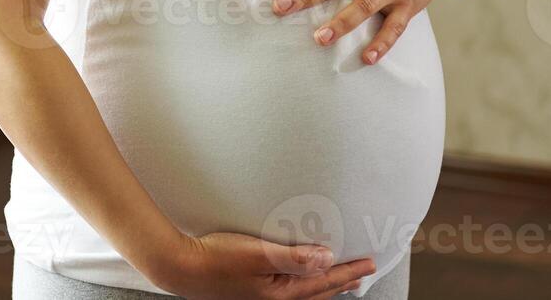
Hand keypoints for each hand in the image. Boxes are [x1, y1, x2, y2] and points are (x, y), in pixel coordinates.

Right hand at [149, 230, 375, 299]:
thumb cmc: (216, 259)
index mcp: (281, 293)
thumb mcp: (258, 254)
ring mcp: (261, 296)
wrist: (181, 267)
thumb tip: (327, 257)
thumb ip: (294, 256)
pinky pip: (288, 289)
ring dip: (324, 285)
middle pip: (317, 292)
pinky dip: (303, 285)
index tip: (369, 263)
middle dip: (342, 282)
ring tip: (338, 280)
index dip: (347, 271)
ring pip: (304, 293)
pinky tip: (296, 279)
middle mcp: (274, 299)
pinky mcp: (250, 289)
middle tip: (362, 275)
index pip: (323, 281)